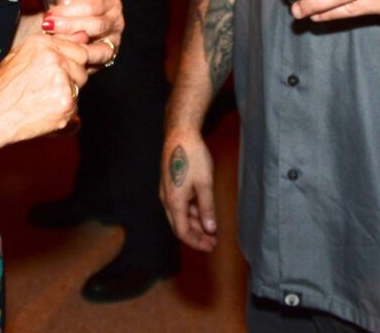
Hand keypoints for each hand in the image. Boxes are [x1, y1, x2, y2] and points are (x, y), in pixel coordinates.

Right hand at [0, 33, 88, 153]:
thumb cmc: (3, 87)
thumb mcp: (20, 56)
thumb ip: (52, 45)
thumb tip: (83, 35)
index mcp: (44, 43)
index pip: (78, 47)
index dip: (75, 60)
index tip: (70, 68)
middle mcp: (55, 58)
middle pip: (83, 65)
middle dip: (73, 75)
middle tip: (51, 87)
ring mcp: (63, 80)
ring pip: (80, 84)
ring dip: (69, 91)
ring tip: (44, 98)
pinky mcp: (66, 102)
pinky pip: (76, 104)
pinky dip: (64, 109)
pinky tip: (45, 110)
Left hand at [19, 0, 122, 68]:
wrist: (68, 28)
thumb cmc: (66, 6)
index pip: (93, 3)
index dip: (69, 10)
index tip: (49, 13)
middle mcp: (115, 19)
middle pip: (96, 24)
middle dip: (69, 26)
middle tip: (47, 27)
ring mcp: (113, 40)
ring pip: (96, 44)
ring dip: (71, 42)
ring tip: (52, 39)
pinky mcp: (107, 57)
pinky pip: (95, 59)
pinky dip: (78, 56)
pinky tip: (62, 52)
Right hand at [161, 130, 217, 250]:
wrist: (180, 133)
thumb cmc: (192, 156)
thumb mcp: (204, 184)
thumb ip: (207, 208)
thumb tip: (210, 229)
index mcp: (174, 202)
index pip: (183, 232)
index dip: (197, 242)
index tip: (212, 246)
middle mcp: (166, 199)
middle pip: (180, 226)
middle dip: (196, 236)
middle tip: (213, 241)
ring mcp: (167, 191)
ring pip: (180, 215)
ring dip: (195, 224)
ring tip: (211, 228)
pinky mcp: (170, 184)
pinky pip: (179, 205)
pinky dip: (191, 212)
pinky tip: (203, 211)